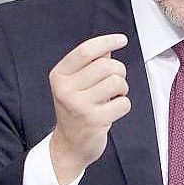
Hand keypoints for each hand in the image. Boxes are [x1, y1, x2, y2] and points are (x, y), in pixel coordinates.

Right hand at [48, 34, 129, 184]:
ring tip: (112, 98)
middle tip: (114, 84)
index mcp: (59, 76)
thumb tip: (109, 47)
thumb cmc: (76, 110)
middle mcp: (65, 89)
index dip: (107, 41)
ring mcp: (79, 105)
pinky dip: (123, 105)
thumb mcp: (76, 84)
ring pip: (117, 82)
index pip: (86, 51)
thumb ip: (91, 64)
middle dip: (119, 72)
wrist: (69, 145)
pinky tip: (111, 111)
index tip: (122, 39)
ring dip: (122, 89)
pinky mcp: (94, 120)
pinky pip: (124, 103)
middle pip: (107, 65)